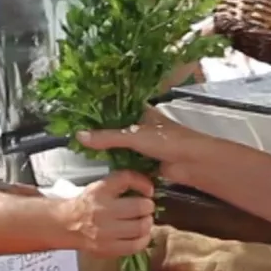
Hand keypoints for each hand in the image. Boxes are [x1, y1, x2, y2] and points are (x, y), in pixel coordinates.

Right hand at [61, 169, 155, 256]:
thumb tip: (150, 188)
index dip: (143, 183)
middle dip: (148, 207)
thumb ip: (123, 182)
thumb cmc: (88, 204)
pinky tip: (141, 235)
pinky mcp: (107, 249)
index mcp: (100, 190)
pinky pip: (135, 246)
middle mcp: (102, 210)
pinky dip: (144, 239)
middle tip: (146, 208)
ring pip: (140, 227)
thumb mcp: (101, 186)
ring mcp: (105, 232)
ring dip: (148, 223)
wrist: (66, 224)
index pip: (127, 179)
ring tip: (144, 221)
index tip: (149, 190)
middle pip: (140, 207)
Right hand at [78, 109, 207, 184]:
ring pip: (123, 146)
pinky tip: (102, 164)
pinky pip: (129, 160)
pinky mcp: (148, 161)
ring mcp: (146, 144)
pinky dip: (118, 163)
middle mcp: (144, 125)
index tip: (81, 112)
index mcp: (142, 112)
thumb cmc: (168, 141)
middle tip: (79, 135)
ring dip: (110, 149)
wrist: (192, 163)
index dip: (102, 109)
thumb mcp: (134, 136)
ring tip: (85, 150)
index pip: (118, 106)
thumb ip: (107, 137)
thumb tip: (79, 136)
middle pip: (118, 128)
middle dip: (103, 133)